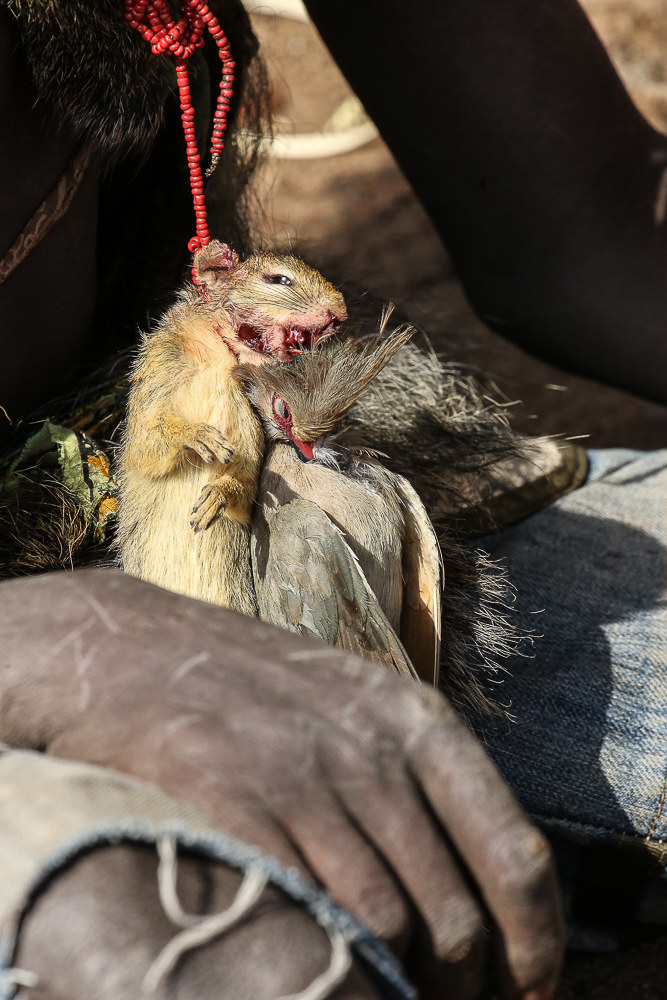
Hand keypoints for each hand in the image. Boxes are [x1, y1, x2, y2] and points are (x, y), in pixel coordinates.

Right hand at [0, 568, 562, 998]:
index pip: (516, 854)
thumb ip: (421, 781)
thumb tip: (481, 891)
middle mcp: (370, 751)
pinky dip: (323, 961)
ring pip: (384, 929)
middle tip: (432, 998)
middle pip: (451, 915)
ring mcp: (299, 776)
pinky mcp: (230, 803)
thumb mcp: (360, 705)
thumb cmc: (258, 690)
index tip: (533, 991)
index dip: (535, 943)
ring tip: (379, 987)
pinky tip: (319, 964)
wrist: (138, 650)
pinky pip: (304, 916)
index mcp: (418, 722)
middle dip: (457, 985)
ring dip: (392, 984)